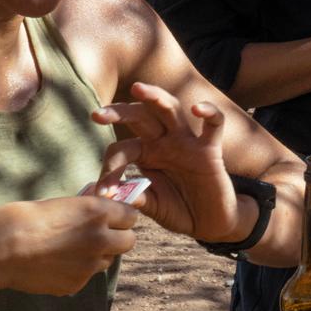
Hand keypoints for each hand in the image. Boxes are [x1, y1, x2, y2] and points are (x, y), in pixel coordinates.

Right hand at [0, 195, 141, 296]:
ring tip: (71, 249)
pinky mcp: (77, 283)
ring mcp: (90, 264)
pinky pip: (87, 276)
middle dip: (118, 237)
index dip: (121, 216)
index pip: (132, 215)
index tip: (112, 217)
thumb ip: (87, 209)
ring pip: (109, 260)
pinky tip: (55, 264)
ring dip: (99, 255)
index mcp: (98, 213)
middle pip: (129, 241)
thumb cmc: (22, 219)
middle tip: (100, 235)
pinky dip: (78, 271)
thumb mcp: (60, 204)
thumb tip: (103, 206)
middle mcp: (100, 239)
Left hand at [90, 82, 243, 242]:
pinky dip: (210, 113)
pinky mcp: (210, 151)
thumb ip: (135, 198)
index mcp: (145, 153)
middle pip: (141, 115)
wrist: (208, 222)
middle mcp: (164, 142)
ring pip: (171, 109)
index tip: (102, 194)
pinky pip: (214, 125)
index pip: (121, 149)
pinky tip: (198, 109)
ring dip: (155, 97)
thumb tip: (110, 198)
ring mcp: (187, 142)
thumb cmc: (178, 209)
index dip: (108, 169)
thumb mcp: (151, 205)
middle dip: (120, 112)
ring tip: (138, 88)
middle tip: (97, 114)